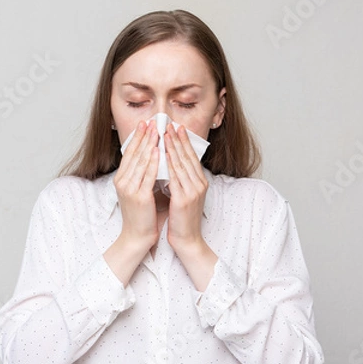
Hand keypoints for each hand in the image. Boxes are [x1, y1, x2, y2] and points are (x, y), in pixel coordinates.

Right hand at [114, 120, 159, 246]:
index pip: (129, 153)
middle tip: (151, 121)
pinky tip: (159, 151)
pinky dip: (154, 161)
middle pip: (134, 154)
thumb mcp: (139, 190)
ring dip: (150, 144)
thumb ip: (143, 175)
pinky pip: (147, 175)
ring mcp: (129, 188)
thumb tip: (153, 157)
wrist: (137, 237)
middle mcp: (123, 181)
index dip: (137, 137)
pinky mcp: (139, 196)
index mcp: (121, 179)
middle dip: (143, 136)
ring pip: (141, 161)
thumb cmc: (142, 215)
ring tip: (157, 131)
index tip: (144, 124)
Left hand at [164, 123, 207, 246]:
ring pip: (181, 164)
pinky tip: (162, 154)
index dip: (184, 141)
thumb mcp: (184, 195)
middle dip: (178, 139)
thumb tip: (171, 164)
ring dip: (172, 147)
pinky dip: (168, 163)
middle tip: (169, 124)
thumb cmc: (182, 219)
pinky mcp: (184, 199)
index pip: (191, 157)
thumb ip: (180, 180)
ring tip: (164, 133)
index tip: (176, 127)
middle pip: (187, 156)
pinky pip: (175, 177)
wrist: (187, 240)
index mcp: (200, 182)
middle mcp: (199, 184)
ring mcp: (193, 191)